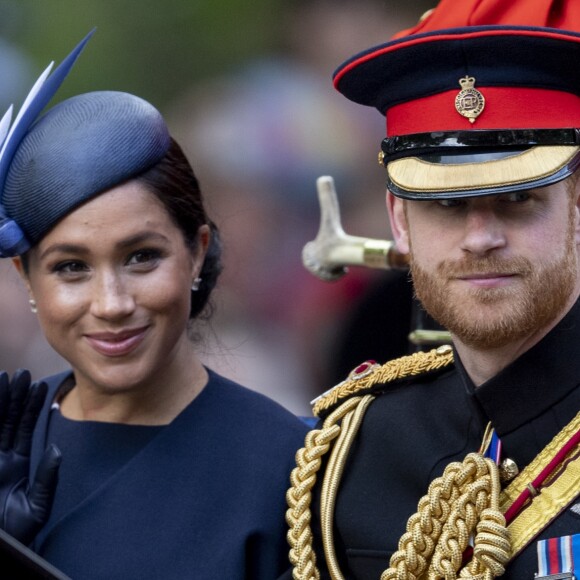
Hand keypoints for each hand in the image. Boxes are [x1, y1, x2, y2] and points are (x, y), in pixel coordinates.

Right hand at [0, 369, 60, 544]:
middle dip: (16, 396)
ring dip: (0, 400)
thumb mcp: (35, 508)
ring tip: (5, 377)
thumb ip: (46, 478)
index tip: (40, 385)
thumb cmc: (15, 533)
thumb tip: (57, 450)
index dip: (32, 407)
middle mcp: (2, 458)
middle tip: (23, 373)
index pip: (26, 428)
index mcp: (18, 464)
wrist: (1, 548)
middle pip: (9, 419)